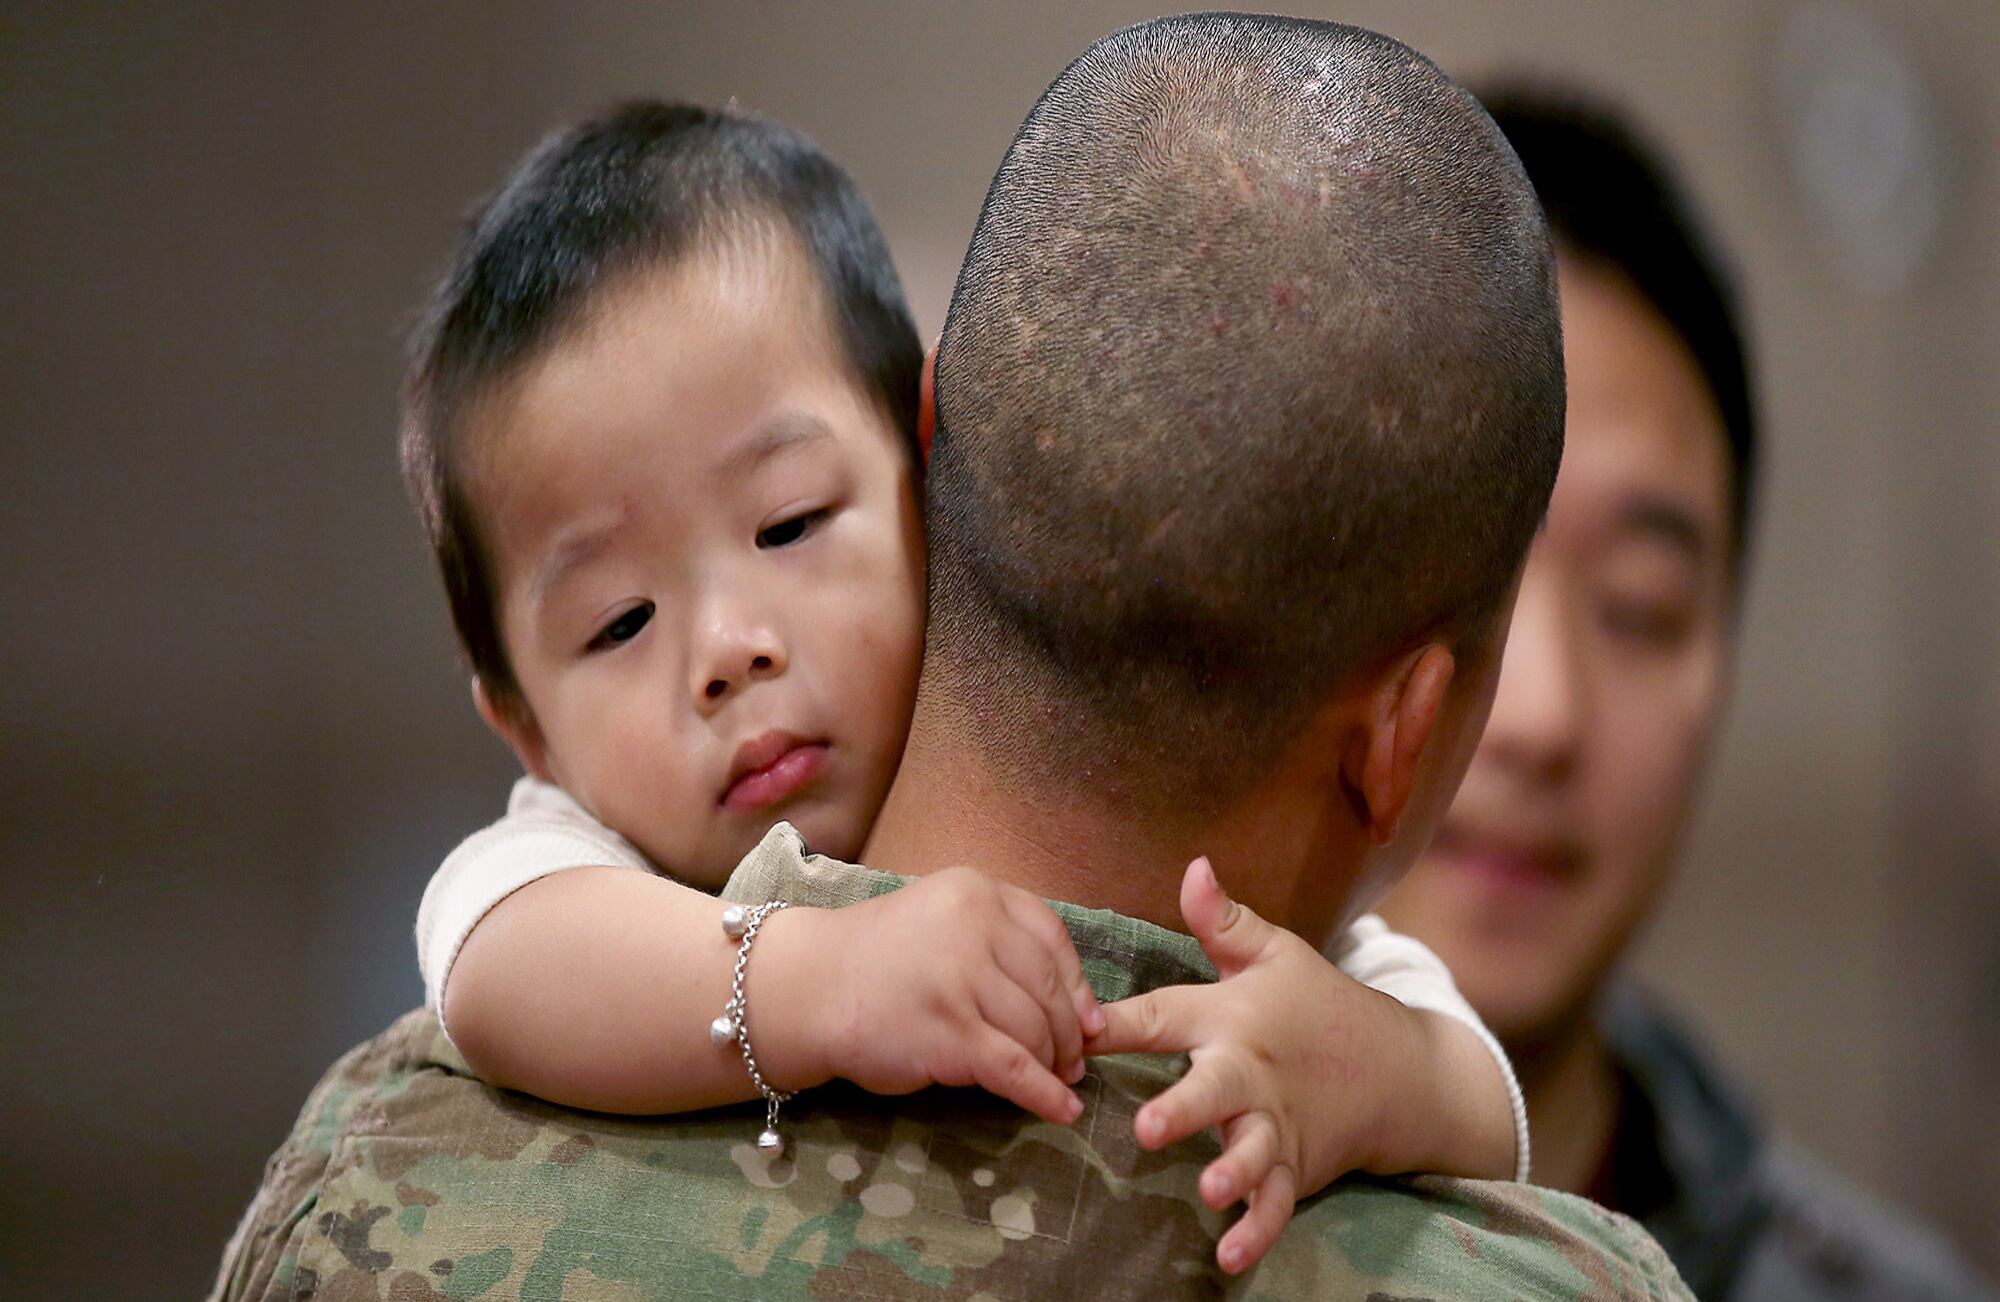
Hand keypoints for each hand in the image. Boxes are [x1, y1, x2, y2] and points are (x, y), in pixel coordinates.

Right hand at [772, 867, 1103, 1125]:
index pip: (1051, 937)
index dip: (1075, 985)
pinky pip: (1015, 1068)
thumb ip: (996, 944)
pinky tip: (1059, 1109)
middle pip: (1048, 988)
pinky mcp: (952, 1032)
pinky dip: (1043, 1093)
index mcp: (975, 891)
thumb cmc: (874, 960)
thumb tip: (1072, 1004)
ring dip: (1055, 1063)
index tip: (1089, 1018)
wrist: (806, 988)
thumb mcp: (940, 922)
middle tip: (1075, 1060)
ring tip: (1060, 1081)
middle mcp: (975, 926)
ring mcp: (963, 978)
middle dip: (1069, 1032)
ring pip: (1036, 1029)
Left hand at [1086, 857, 1420, 1274]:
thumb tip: (1190, 865)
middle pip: (1215, 1091)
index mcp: (1234, 1016)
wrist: (1397, 1069)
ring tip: (1209, 1191)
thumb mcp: (1275, 954)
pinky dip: (1258, 1229)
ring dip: (1232, 1173)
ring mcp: (1277, 1125)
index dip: (1120, 1024)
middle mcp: (1252, 1073)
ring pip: (1253, 1153)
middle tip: (1147, 1128)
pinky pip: (1277, 1203)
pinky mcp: (1296, 1166)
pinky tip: (1230, 1256)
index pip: (1167, 1016)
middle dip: (1184, 1110)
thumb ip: (1223, 921)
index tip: (1079, 1032)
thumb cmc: (1317, 1005)